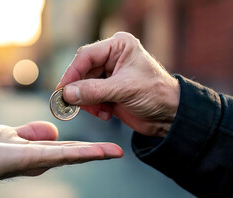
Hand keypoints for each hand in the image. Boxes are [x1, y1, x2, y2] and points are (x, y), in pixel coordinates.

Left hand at [0, 121, 122, 184]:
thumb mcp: (13, 135)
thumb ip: (33, 133)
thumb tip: (54, 133)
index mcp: (39, 153)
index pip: (68, 149)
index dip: (87, 148)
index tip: (106, 147)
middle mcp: (41, 160)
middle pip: (73, 154)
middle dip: (97, 154)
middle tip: (119, 152)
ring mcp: (37, 160)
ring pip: (70, 156)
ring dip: (93, 154)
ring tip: (113, 152)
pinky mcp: (30, 158)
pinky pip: (57, 154)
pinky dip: (77, 153)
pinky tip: (92, 152)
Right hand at [57, 32, 179, 136]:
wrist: (170, 116)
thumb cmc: (156, 94)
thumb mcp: (124, 90)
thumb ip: (94, 91)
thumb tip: (67, 94)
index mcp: (119, 46)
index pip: (86, 55)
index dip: (72, 72)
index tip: (62, 89)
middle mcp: (112, 58)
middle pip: (82, 72)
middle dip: (79, 90)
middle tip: (72, 105)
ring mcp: (109, 75)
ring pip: (83, 87)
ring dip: (87, 101)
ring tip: (100, 111)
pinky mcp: (108, 91)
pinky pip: (89, 98)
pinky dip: (93, 108)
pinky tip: (106, 113)